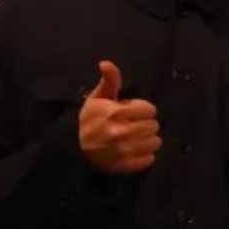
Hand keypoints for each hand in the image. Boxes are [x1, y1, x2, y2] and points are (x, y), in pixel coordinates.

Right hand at [78, 60, 160, 174]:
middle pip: (154, 126)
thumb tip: (106, 63)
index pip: (150, 109)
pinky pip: (149, 159)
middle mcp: (122, 132)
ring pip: (155, 142)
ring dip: (148, 140)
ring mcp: (124, 150)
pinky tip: (134, 151)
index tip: (133, 112)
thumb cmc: (89, 120)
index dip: (142, 110)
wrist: (73, 148)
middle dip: (146, 124)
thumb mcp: (97, 98)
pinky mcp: (125, 165)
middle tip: (134, 126)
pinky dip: (144, 156)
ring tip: (135, 139)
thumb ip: (109, 81)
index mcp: (117, 113)